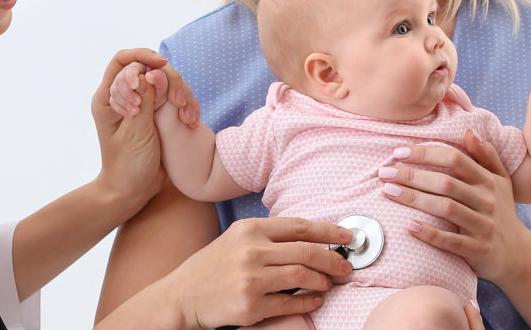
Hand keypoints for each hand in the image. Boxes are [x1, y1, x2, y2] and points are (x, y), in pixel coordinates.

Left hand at [90, 49, 177, 207]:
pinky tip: (191, 123)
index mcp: (108, 98)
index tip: (160, 65)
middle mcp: (126, 96)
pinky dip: (186, 106)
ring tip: (187, 117)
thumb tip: (148, 73)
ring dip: (181, 94)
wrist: (135, 190)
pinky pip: (175, 97)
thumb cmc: (127, 165)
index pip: (122, 62)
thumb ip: (143, 101)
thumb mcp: (135, 133)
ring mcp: (144, 104)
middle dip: (168, 80)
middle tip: (179, 103)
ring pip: (167, 82)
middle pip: (149, 68)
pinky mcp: (159, 113)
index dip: (141, 57)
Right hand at [154, 217, 353, 328]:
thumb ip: (268, 237)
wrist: (181, 296)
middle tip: (345, 266)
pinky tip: (314, 300)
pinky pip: (291, 302)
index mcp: (249, 229)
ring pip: (303, 276)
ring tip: (328, 284)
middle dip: (333, 259)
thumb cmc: (211, 268)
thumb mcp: (236, 240)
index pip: (299, 226)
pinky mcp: (250, 305)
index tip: (348, 236)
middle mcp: (250, 251)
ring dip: (323, 281)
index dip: (329, 230)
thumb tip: (311, 239)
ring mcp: (250, 279)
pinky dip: (309, 302)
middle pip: (307, 252)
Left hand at [378, 130, 530, 283]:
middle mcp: (488, 200)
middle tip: (385, 173)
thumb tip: (469, 130)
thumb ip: (486, 155)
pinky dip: (430, 234)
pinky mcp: (478, 250)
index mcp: (489, 181)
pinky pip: (451, 241)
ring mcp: (484, 226)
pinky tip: (409, 226)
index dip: (426, 154)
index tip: (399, 153)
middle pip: (446, 183)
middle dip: (412, 176)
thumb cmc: (501, 212)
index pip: (455, 159)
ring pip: (446, 208)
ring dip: (415, 199)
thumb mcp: (501, 181)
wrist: (517, 254)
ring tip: (389, 192)